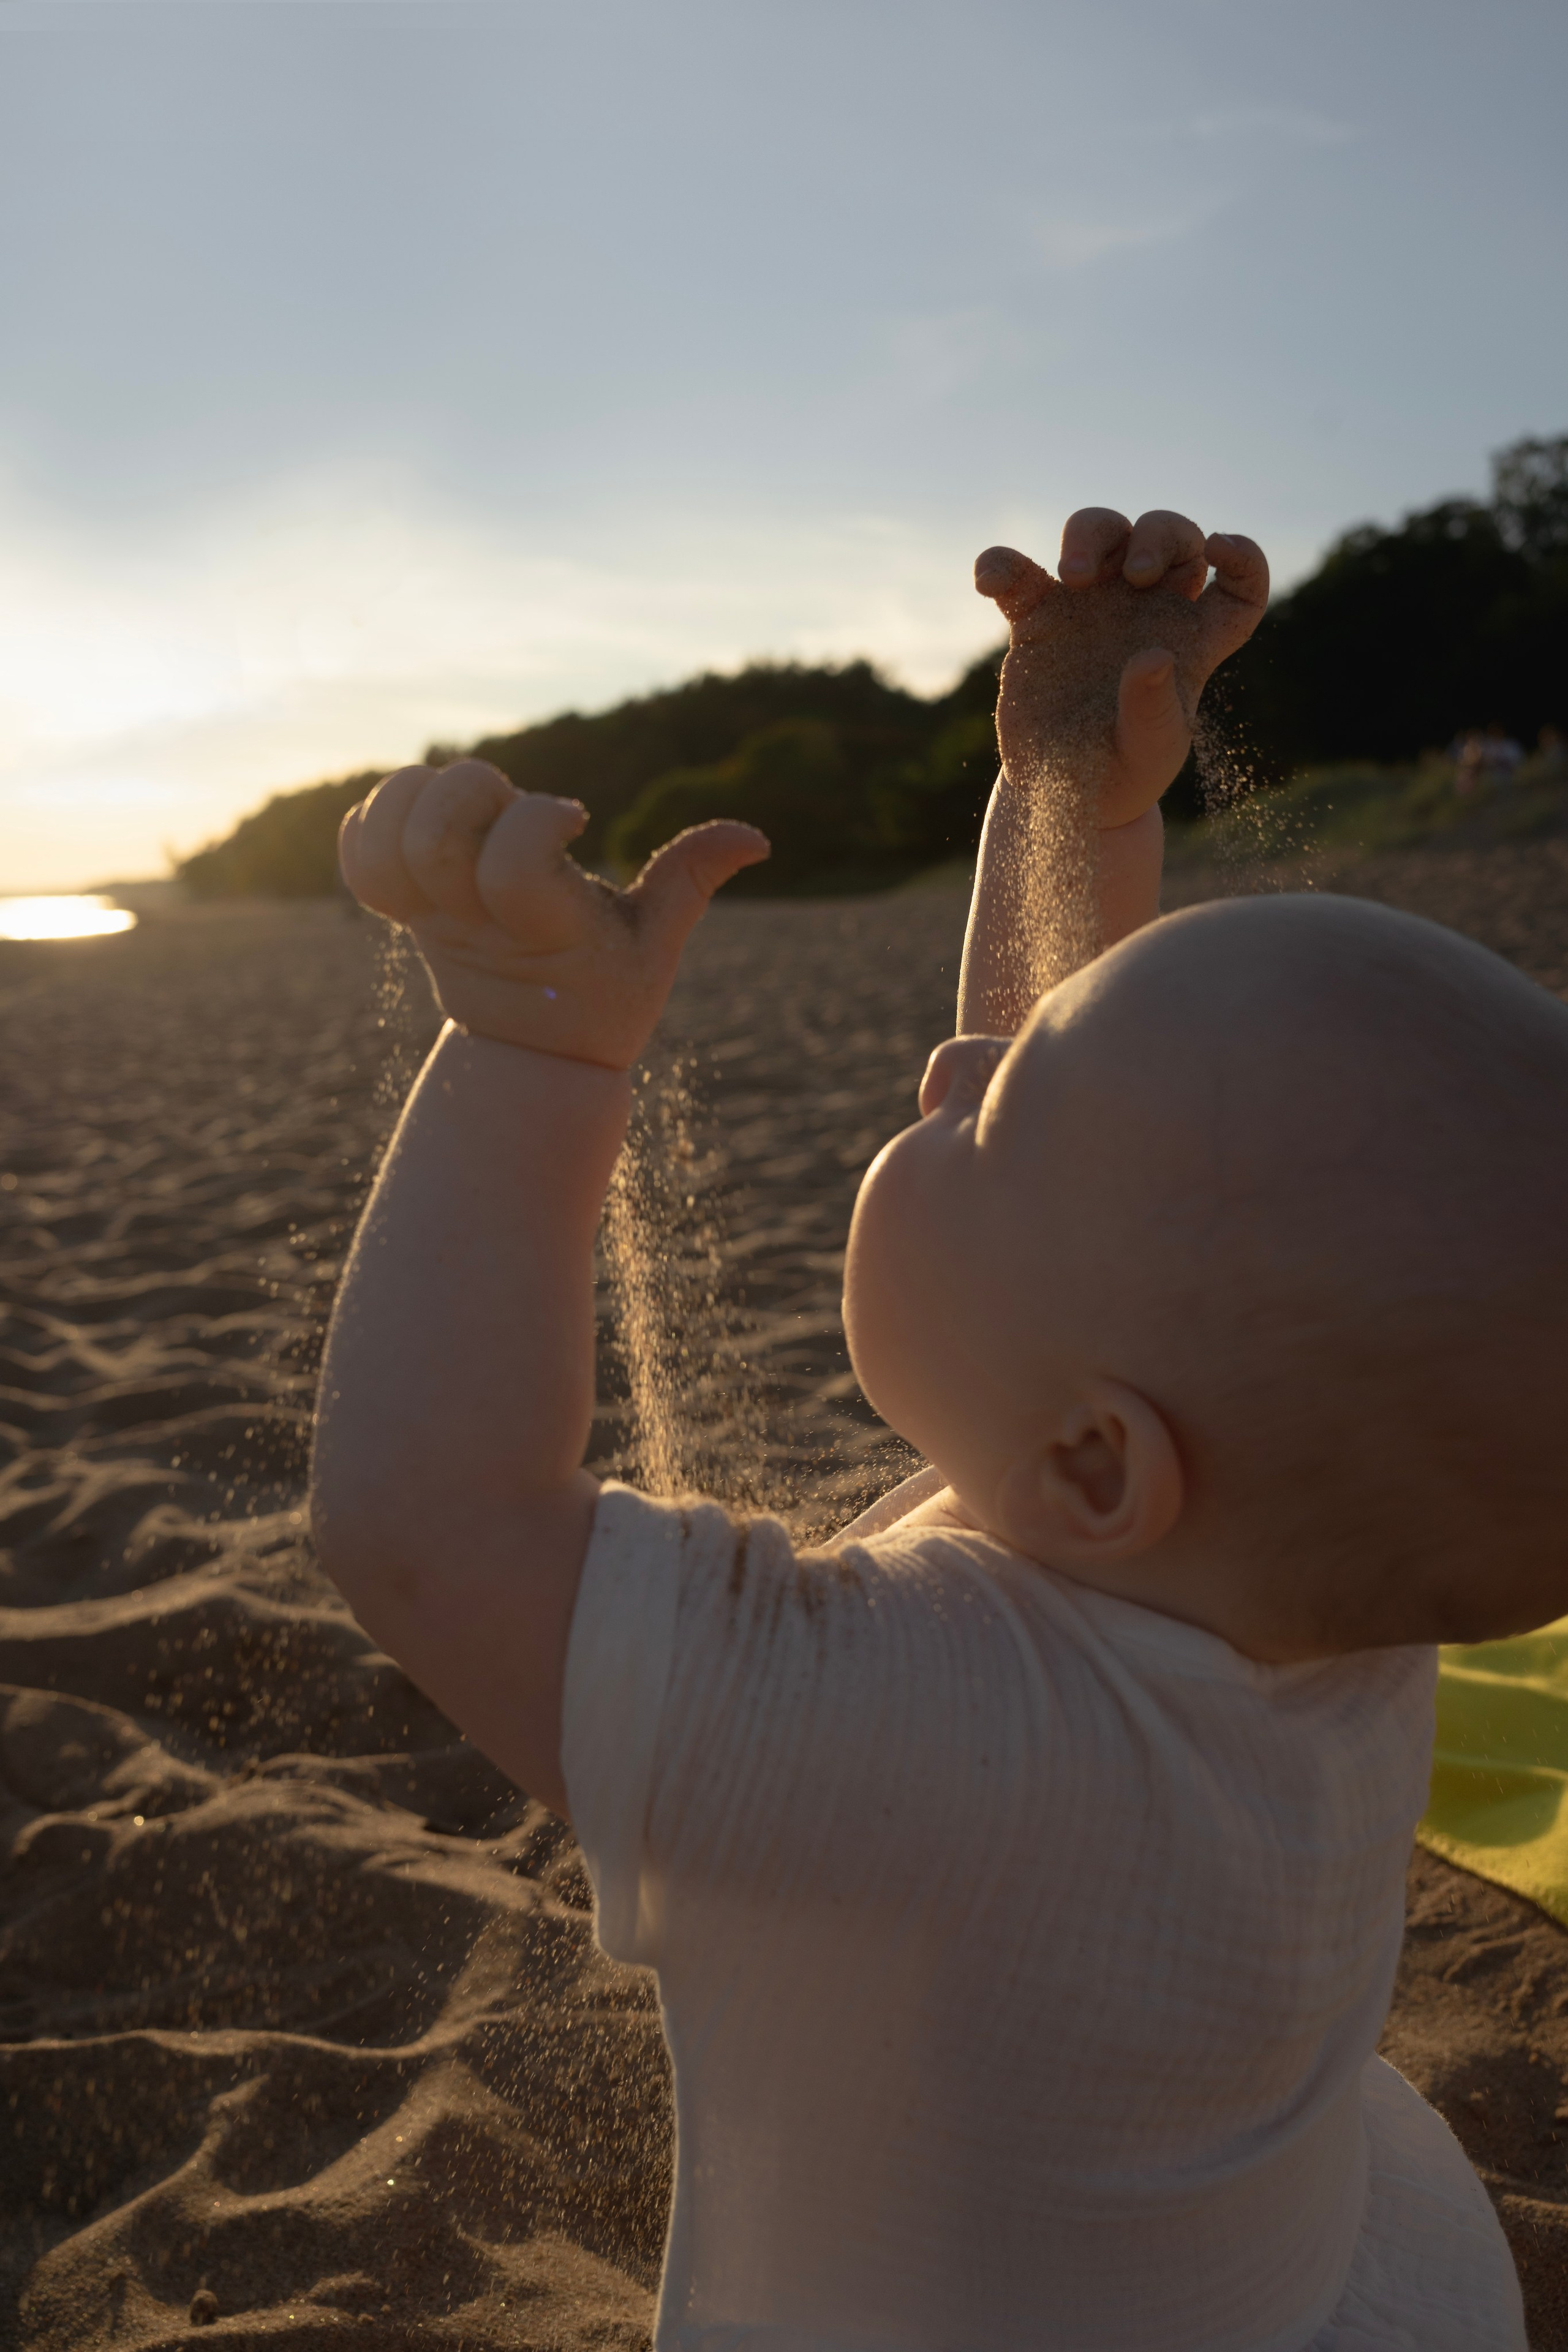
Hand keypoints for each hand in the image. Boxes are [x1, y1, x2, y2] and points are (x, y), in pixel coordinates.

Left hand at [339, 760, 768, 1067]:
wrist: (530, 1061)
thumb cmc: (604, 999)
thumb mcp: (656, 949)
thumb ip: (692, 881)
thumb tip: (756, 836)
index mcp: (543, 930)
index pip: (514, 861)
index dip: (541, 820)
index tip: (574, 819)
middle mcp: (474, 923)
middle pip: (434, 838)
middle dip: (470, 791)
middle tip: (507, 803)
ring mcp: (428, 919)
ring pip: (386, 841)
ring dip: (418, 794)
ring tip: (466, 800)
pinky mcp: (402, 912)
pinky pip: (359, 855)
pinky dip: (377, 817)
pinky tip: (423, 812)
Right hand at [974, 508, 1268, 830]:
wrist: (1062, 794)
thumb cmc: (1121, 774)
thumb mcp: (1148, 753)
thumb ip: (1154, 710)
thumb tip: (1154, 656)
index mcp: (1192, 640)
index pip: (1239, 586)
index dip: (1244, 557)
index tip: (1221, 547)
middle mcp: (1147, 610)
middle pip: (1171, 537)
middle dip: (1157, 536)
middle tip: (1135, 573)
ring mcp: (1092, 607)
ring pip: (1102, 533)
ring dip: (1089, 536)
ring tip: (1072, 576)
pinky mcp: (1039, 619)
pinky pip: (1019, 574)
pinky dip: (1001, 566)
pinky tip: (988, 582)